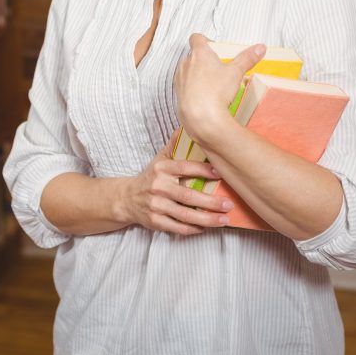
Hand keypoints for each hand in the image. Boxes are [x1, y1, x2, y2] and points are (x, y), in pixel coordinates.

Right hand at [117, 132, 234, 235]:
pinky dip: (193, 229)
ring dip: (207, 219)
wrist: (128, 198)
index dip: (203, 170)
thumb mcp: (160, 158)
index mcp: (161, 169)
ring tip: (224, 220)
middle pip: (187, 196)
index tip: (221, 173)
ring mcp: (156, 206)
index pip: (185, 168)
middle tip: (228, 204)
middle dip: (210, 202)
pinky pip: (177, 227)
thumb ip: (174, 145)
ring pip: (185, 215)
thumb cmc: (151, 177)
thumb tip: (188, 125)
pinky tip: (206, 228)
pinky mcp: (155, 222)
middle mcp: (158, 187)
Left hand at [174, 34, 265, 141]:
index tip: (214, 47)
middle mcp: (185, 63)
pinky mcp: (177, 93)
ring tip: (212, 84)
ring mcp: (179, 78)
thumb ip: (247, 58)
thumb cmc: (215, 91)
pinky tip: (204, 97)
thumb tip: (259, 48)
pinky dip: (192, 88)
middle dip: (204, 60)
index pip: (196, 38)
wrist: (200, 116)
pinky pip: (184, 86)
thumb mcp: (236, 72)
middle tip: (218, 68)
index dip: (205, 40)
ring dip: (197, 74)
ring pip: (187, 71)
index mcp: (199, 54)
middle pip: (193, 55)